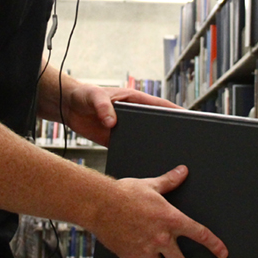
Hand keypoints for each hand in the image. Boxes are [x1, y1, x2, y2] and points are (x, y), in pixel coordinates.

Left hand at [64, 84, 181, 146]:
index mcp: (133, 99)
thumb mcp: (94, 97)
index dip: (175, 111)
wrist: (68, 107)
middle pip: (156, 124)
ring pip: (145, 137)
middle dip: (169, 131)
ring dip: (153, 145)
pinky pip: (130, 147)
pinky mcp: (116, 139)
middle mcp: (133, 114)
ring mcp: (126, 127)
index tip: (190, 118)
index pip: (159, 105)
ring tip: (167, 156)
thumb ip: (103, 107)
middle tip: (184, 142)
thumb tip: (112, 122)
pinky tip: (143, 162)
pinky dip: (136, 153)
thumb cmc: (84, 94)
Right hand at [89, 165, 227, 257]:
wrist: (100, 203)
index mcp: (171, 220)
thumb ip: (169, 181)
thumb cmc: (124, 192)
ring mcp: (145, 250)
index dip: (214, 245)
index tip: (223, 253)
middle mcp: (161, 239)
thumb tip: (183, 171)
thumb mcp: (150, 184)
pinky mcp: (129, 256)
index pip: (200, 234)